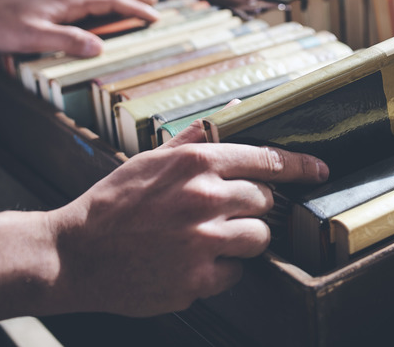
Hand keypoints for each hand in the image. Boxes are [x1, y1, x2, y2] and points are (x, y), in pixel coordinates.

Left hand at [0, 0, 158, 56]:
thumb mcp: (34, 36)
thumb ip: (67, 40)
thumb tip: (102, 47)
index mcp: (66, 5)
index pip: (109, 2)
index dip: (134, 8)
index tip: (156, 16)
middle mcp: (64, 4)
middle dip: (132, 2)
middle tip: (156, 5)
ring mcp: (55, 10)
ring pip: (94, 8)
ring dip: (117, 10)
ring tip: (133, 15)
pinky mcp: (46, 18)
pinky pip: (82, 17)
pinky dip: (99, 20)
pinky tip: (96, 29)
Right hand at [47, 121, 328, 315]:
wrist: (73, 254)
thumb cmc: (111, 204)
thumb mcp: (148, 160)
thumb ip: (193, 140)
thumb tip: (227, 114)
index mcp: (195, 164)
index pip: (266, 160)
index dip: (299, 166)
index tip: (320, 171)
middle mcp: (204, 199)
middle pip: (266, 201)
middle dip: (252, 206)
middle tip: (221, 213)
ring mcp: (203, 242)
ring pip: (260, 238)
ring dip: (244, 239)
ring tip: (209, 239)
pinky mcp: (197, 280)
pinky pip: (236, 273)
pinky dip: (222, 270)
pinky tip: (192, 264)